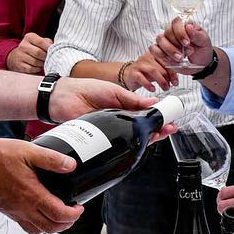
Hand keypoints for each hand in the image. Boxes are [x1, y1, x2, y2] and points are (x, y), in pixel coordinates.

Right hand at [0, 139, 84, 233]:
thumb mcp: (27, 151)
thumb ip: (51, 159)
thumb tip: (71, 166)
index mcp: (31, 195)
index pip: (59, 215)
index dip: (74, 214)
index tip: (79, 207)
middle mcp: (22, 208)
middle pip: (51, 228)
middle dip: (66, 224)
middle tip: (72, 213)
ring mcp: (13, 212)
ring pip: (37, 230)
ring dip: (52, 226)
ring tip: (58, 214)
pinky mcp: (5, 211)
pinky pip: (24, 225)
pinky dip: (36, 224)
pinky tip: (38, 211)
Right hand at [6, 33, 52, 73]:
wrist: (16, 56)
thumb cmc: (32, 48)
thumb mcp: (38, 41)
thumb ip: (47, 42)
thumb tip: (56, 48)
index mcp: (29, 37)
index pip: (41, 42)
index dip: (49, 48)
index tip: (54, 51)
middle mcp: (23, 45)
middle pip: (39, 53)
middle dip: (46, 57)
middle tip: (49, 59)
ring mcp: (20, 56)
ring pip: (36, 62)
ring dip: (42, 64)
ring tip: (44, 62)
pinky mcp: (19, 65)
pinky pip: (31, 69)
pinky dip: (37, 69)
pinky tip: (38, 66)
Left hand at [48, 78, 175, 140]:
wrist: (63, 98)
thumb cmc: (85, 89)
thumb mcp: (113, 91)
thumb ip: (132, 99)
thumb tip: (153, 102)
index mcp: (123, 107)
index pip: (145, 114)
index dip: (158, 117)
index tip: (170, 117)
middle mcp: (119, 120)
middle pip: (143, 128)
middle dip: (158, 129)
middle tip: (170, 128)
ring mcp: (111, 130)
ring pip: (133, 138)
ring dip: (148, 137)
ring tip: (160, 134)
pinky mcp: (102, 139)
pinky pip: (118, 144)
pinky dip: (130, 145)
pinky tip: (139, 143)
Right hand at [121, 52, 177, 91]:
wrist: (129, 74)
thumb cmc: (145, 72)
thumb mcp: (158, 69)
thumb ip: (168, 70)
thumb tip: (177, 79)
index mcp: (156, 53)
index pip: (168, 58)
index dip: (174, 70)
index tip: (176, 80)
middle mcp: (148, 56)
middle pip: (162, 64)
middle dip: (169, 77)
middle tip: (172, 85)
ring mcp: (140, 64)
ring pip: (153, 70)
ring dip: (161, 81)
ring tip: (165, 88)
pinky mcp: (133, 72)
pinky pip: (141, 78)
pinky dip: (148, 85)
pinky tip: (153, 89)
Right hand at [149, 17, 213, 74]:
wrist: (201, 63)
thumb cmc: (202, 49)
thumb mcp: (204, 42)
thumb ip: (197, 34)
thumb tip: (188, 26)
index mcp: (184, 26)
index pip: (176, 22)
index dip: (180, 32)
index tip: (187, 43)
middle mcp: (173, 31)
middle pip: (167, 31)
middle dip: (176, 44)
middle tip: (185, 53)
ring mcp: (165, 40)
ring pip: (160, 39)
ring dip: (169, 50)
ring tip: (180, 58)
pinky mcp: (161, 50)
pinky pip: (154, 49)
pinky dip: (161, 55)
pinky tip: (170, 60)